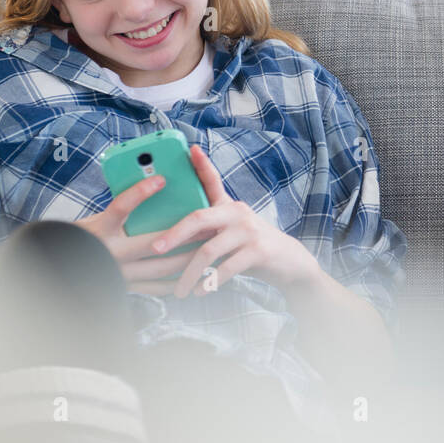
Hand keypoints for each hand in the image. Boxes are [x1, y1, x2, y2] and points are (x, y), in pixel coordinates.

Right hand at [72, 175, 207, 294]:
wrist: (66, 266)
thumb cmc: (86, 237)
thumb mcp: (99, 219)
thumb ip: (124, 210)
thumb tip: (156, 188)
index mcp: (101, 230)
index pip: (120, 207)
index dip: (140, 193)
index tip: (161, 179)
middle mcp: (110, 254)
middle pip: (154, 243)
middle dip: (185, 234)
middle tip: (207, 224)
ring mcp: (120, 274)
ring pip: (162, 268)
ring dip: (188, 258)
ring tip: (208, 247)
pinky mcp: (127, 288)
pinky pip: (158, 288)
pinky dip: (177, 279)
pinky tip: (194, 270)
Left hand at [142, 143, 323, 298]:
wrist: (288, 262)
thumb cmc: (251, 246)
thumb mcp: (232, 230)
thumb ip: (210, 226)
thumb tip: (171, 236)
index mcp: (229, 206)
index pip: (212, 181)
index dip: (202, 165)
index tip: (190, 149)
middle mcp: (238, 213)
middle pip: (199, 218)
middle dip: (173, 234)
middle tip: (155, 249)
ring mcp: (250, 231)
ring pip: (209, 250)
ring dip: (190, 274)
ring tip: (179, 291)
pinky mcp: (259, 251)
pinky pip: (227, 267)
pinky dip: (210, 282)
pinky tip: (200, 292)